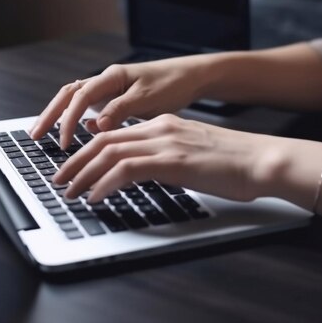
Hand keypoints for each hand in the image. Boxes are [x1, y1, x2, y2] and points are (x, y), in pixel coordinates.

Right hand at [30, 57, 208, 146]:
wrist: (191, 77)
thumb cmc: (172, 84)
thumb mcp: (147, 99)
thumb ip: (121, 111)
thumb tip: (96, 127)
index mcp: (112, 77)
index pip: (80, 97)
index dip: (68, 120)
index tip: (63, 142)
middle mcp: (107, 81)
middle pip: (68, 96)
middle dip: (49, 115)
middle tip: (35, 136)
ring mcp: (111, 90)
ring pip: (76, 101)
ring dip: (60, 117)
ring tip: (45, 135)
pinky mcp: (117, 100)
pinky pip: (92, 109)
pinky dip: (81, 120)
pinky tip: (82, 135)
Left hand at [54, 114, 284, 202]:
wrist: (261, 160)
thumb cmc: (234, 162)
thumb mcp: (194, 153)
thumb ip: (168, 156)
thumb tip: (148, 172)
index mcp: (164, 125)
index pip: (115, 134)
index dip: (89, 151)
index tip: (74, 167)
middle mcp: (160, 129)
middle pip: (104, 141)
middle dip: (76, 161)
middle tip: (60, 180)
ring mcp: (166, 143)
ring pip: (109, 153)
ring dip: (83, 174)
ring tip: (69, 192)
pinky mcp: (173, 161)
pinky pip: (126, 170)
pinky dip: (105, 183)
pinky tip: (95, 196)